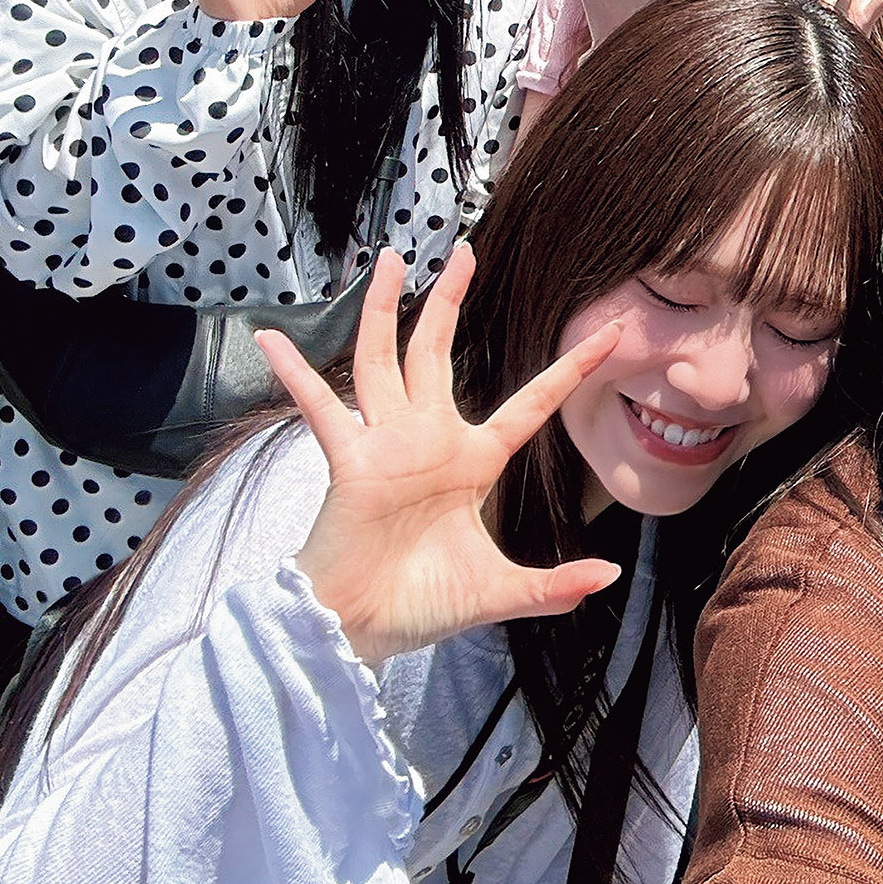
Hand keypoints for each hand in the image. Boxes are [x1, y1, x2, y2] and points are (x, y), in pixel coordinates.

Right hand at [261, 245, 629, 668]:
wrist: (359, 631)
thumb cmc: (422, 607)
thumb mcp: (500, 592)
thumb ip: (553, 586)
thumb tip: (608, 578)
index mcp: (473, 461)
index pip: (532, 403)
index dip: (570, 368)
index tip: (611, 333)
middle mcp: (429, 440)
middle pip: (439, 353)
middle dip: (450, 302)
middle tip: (465, 252)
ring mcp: (385, 444)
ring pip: (385, 359)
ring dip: (385, 310)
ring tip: (391, 258)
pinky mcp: (347, 459)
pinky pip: (319, 407)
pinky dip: (294, 373)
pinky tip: (271, 339)